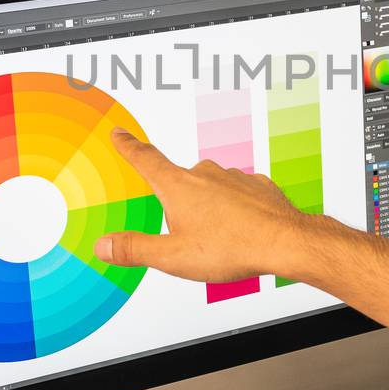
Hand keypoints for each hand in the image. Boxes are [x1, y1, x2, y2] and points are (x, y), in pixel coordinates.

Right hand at [95, 128, 322, 282]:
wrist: (286, 241)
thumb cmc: (232, 247)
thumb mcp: (173, 256)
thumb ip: (135, 249)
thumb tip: (103, 245)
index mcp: (179, 186)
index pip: (146, 160)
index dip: (129, 146)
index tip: (120, 132)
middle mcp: (204, 173)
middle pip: (179, 183)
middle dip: (179, 206)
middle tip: (191, 235)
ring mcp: (233, 177)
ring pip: (210, 190)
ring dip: (208, 209)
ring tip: (219, 239)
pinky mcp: (256, 185)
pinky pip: (236, 195)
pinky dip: (234, 211)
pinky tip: (241, 230)